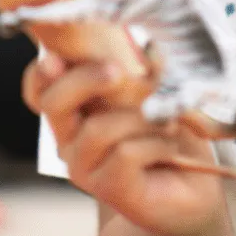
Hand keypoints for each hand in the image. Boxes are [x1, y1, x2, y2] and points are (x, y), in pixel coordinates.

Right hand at [23, 52, 234, 235]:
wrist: (195, 184)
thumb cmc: (171, 128)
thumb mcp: (156, 88)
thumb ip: (141, 68)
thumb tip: (144, 47)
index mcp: (78, 106)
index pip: (39, 88)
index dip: (41, 72)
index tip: (56, 59)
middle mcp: (72, 136)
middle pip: (53, 102)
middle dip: (85, 79)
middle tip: (118, 71)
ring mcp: (85, 166)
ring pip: (97, 130)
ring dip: (142, 118)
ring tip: (168, 122)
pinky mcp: (108, 188)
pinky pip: (125, 154)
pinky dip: (156, 143)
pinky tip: (170, 146)